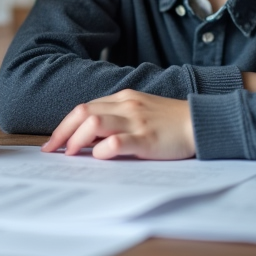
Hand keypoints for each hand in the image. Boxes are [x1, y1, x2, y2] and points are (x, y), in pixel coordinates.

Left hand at [40, 89, 194, 160]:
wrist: (202, 121)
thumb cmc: (170, 121)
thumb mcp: (140, 111)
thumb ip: (116, 119)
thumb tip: (88, 138)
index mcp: (122, 98)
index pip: (84, 108)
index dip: (64, 126)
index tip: (53, 142)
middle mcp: (126, 105)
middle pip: (83, 113)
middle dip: (63, 132)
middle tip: (53, 151)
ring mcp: (136, 121)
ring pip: (94, 123)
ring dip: (77, 140)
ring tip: (72, 155)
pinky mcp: (148, 138)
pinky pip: (118, 141)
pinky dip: (103, 149)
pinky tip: (99, 157)